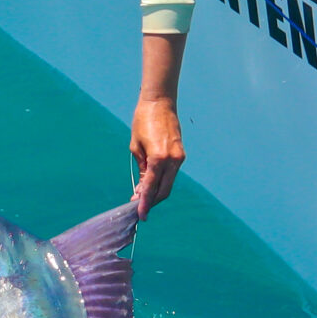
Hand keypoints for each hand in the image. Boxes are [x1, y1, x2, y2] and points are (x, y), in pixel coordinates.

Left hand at [129, 95, 183, 214]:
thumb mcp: (136, 146)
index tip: (140, 214)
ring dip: (157, 193)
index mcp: (158, 158)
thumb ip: (142, 169)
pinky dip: (162, 181)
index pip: (151, 187)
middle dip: (152, 202)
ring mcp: (179, 157)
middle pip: (164, 190)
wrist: (160, 103)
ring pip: (169, 183)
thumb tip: (143, 187)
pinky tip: (151, 184)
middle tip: (139, 208)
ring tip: (143, 197)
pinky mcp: (180, 154)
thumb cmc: (143, 121)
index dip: (145, 203)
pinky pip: (171, 174)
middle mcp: (172, 160)